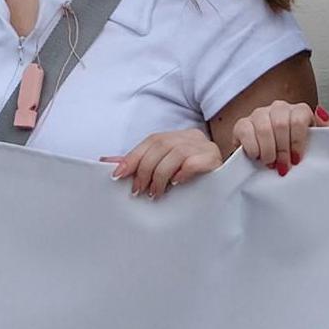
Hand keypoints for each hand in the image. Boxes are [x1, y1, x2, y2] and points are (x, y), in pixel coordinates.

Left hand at [110, 125, 227, 198]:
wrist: (222, 190)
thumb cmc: (188, 181)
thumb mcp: (161, 170)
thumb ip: (137, 164)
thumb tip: (106, 161)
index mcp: (177, 136)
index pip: (151, 141)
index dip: (133, 157)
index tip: (118, 175)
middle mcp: (191, 136)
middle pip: (161, 146)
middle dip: (145, 169)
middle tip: (138, 190)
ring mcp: (205, 146)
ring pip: (176, 153)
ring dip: (160, 175)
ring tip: (155, 193)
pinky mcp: (215, 159)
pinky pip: (194, 161)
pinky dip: (182, 172)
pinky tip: (176, 184)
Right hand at [231, 100, 318, 172]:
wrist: (280, 168)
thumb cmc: (301, 157)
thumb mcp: (321, 145)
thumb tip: (320, 112)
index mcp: (299, 111)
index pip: (299, 117)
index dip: (297, 141)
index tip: (297, 160)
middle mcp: (279, 109)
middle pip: (281, 123)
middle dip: (282, 149)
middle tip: (283, 166)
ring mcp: (259, 115)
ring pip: (263, 127)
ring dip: (268, 150)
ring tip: (270, 163)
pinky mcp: (242, 125)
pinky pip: (244, 130)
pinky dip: (252, 147)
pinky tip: (257, 156)